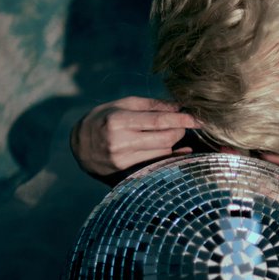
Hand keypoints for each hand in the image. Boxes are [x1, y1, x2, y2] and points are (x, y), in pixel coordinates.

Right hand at [70, 96, 202, 178]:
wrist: (79, 146)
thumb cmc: (104, 119)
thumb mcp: (122, 105)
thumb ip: (152, 105)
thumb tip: (180, 106)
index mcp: (118, 121)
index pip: (158, 121)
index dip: (181, 120)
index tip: (198, 119)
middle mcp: (120, 143)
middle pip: (165, 139)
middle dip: (179, 131)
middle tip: (181, 125)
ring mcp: (123, 161)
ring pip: (163, 152)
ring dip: (170, 143)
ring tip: (163, 135)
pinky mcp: (126, 174)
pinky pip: (158, 166)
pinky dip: (169, 157)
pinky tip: (176, 151)